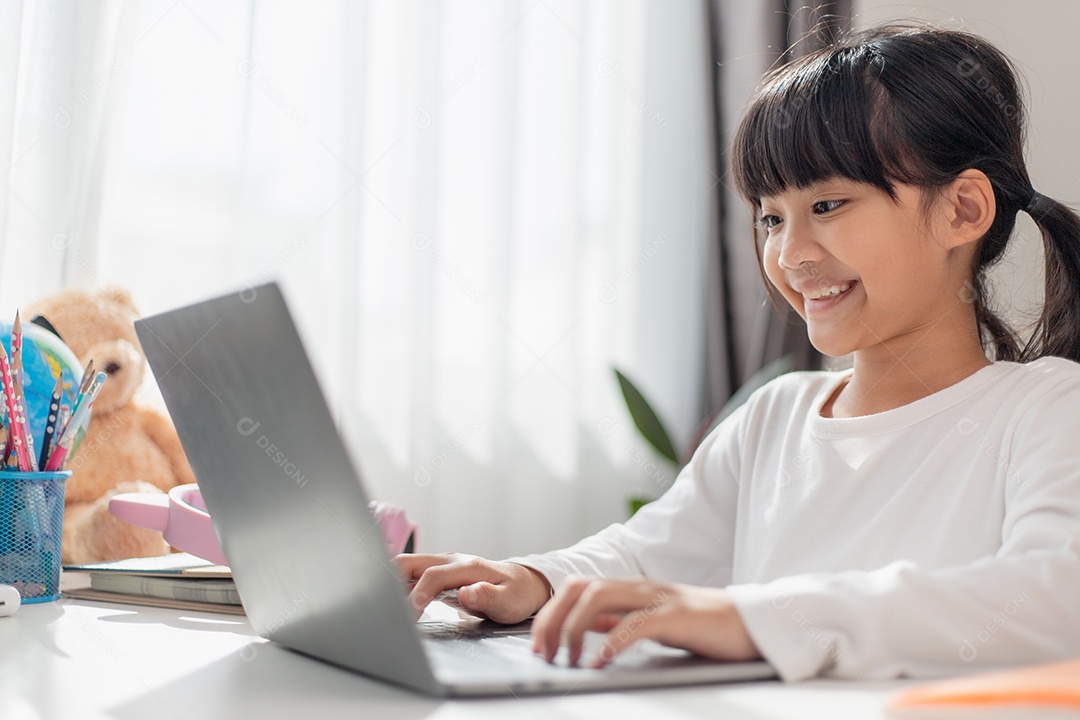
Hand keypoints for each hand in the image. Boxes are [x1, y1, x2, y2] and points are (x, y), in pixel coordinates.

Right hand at [394, 552, 551, 623]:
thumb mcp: (509, 601)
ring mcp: (443, 565)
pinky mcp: (439, 574)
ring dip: (392, 583)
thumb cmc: (517, 593)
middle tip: (386, 609)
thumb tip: (467, 593)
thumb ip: (488, 596)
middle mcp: (451, 561)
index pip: (433, 575)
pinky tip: (393, 603)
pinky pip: (412, 575)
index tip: (410, 612)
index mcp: (467, 566)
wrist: (524, 583)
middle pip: (410, 562)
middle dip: (392, 582)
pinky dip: (398, 586)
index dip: (418, 593)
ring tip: (384, 607)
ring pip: (407, 566)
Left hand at [531, 576, 761, 667]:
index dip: (551, 613)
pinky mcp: (678, 616)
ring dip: (574, 628)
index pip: (577, 588)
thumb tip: (586, 623)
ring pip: (600, 598)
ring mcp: (658, 598)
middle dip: (553, 619)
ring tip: (568, 659)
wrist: (752, 623)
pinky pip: (636, 624)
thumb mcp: (652, 620)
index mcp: (631, 588)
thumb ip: (620, 618)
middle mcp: (640, 587)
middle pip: (580, 588)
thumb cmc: (703, 626)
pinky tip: (601, 661)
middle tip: (544, 653)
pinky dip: (612, 642)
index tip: (539, 644)